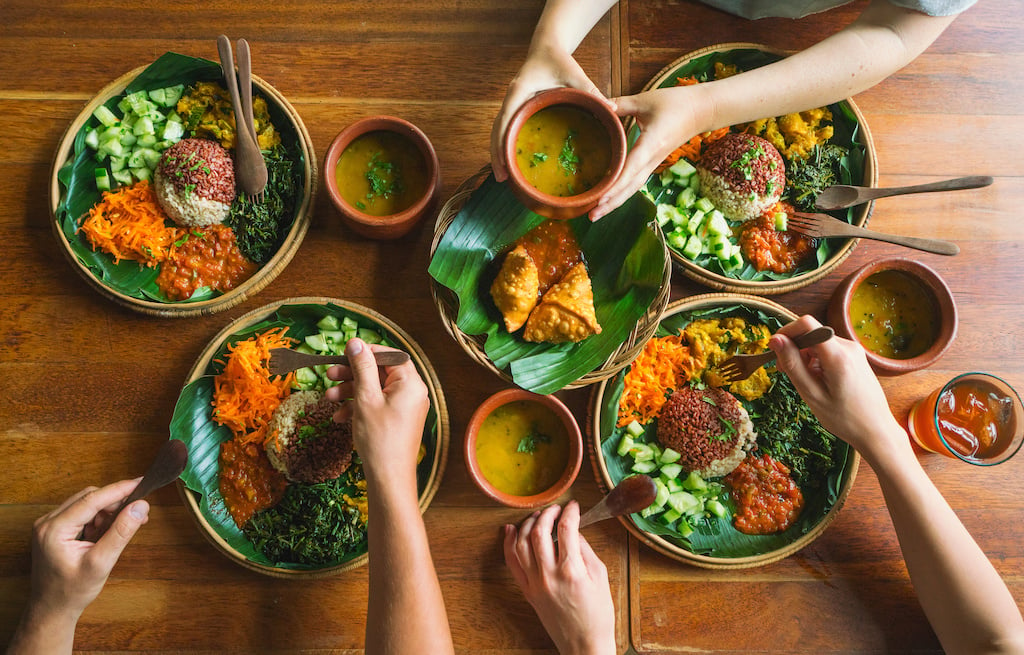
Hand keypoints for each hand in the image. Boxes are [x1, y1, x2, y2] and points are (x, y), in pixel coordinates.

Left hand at [30, 479, 149, 618]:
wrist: (52, 609)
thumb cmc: (72, 591)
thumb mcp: (101, 563)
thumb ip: (121, 532)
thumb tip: (140, 507)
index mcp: (54, 529)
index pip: (92, 499)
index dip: (119, 489)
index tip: (140, 483)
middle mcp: (47, 522)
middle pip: (88, 497)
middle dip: (114, 502)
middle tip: (137, 512)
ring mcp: (48, 525)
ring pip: (85, 503)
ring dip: (106, 511)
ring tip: (120, 529)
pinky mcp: (53, 529)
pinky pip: (80, 513)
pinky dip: (97, 518)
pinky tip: (105, 533)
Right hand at [325, 338, 428, 480]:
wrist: (388, 478)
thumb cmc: (380, 438)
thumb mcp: (366, 398)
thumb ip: (362, 367)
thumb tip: (356, 342)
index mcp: (410, 383)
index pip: (390, 355)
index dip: (366, 352)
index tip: (345, 354)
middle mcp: (412, 392)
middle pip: (380, 372)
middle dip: (353, 374)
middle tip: (330, 374)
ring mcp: (405, 407)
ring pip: (375, 390)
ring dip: (351, 391)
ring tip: (329, 397)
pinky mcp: (397, 420)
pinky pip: (377, 405)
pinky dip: (359, 407)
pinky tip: (340, 416)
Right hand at [491, 45, 608, 182]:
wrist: (546, 47)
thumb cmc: (559, 60)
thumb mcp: (576, 74)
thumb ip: (590, 91)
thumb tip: (612, 110)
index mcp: (520, 91)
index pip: (505, 119)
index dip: (501, 142)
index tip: (503, 162)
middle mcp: (511, 98)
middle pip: (497, 130)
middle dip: (496, 154)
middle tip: (502, 178)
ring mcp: (511, 103)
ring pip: (498, 131)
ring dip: (498, 152)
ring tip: (503, 176)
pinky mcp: (515, 107)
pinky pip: (506, 128)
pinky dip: (505, 143)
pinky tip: (510, 160)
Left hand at [504, 502, 615, 654]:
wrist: (584, 644)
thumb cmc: (597, 614)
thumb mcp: (600, 577)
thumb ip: (585, 550)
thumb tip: (573, 531)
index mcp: (571, 571)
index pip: (566, 529)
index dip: (569, 512)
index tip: (573, 507)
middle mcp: (549, 575)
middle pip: (539, 532)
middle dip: (547, 513)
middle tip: (555, 509)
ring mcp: (535, 584)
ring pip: (521, 544)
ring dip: (527, 524)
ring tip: (537, 516)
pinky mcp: (527, 591)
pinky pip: (512, 562)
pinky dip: (508, 543)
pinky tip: (511, 530)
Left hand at [590, 85, 703, 220]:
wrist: (702, 110)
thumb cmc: (676, 103)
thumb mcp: (645, 99)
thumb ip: (620, 104)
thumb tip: (599, 105)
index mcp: (651, 144)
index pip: (631, 170)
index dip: (615, 185)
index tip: (600, 198)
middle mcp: (653, 159)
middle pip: (630, 187)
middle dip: (611, 203)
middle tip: (591, 216)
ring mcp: (654, 163)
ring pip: (633, 188)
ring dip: (615, 202)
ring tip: (595, 214)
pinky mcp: (653, 163)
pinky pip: (636, 181)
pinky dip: (622, 192)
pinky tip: (609, 198)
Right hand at [769, 315, 907, 458]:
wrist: (876, 430)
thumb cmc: (844, 419)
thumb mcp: (812, 394)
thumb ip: (793, 365)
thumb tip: (775, 340)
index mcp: (838, 356)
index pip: (807, 324)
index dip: (786, 332)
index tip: (775, 350)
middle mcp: (849, 347)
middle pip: (812, 333)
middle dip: (794, 348)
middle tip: (785, 372)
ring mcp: (854, 351)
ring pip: (819, 342)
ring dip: (805, 356)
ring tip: (805, 381)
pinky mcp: (856, 357)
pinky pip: (829, 349)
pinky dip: (817, 360)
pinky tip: (818, 380)